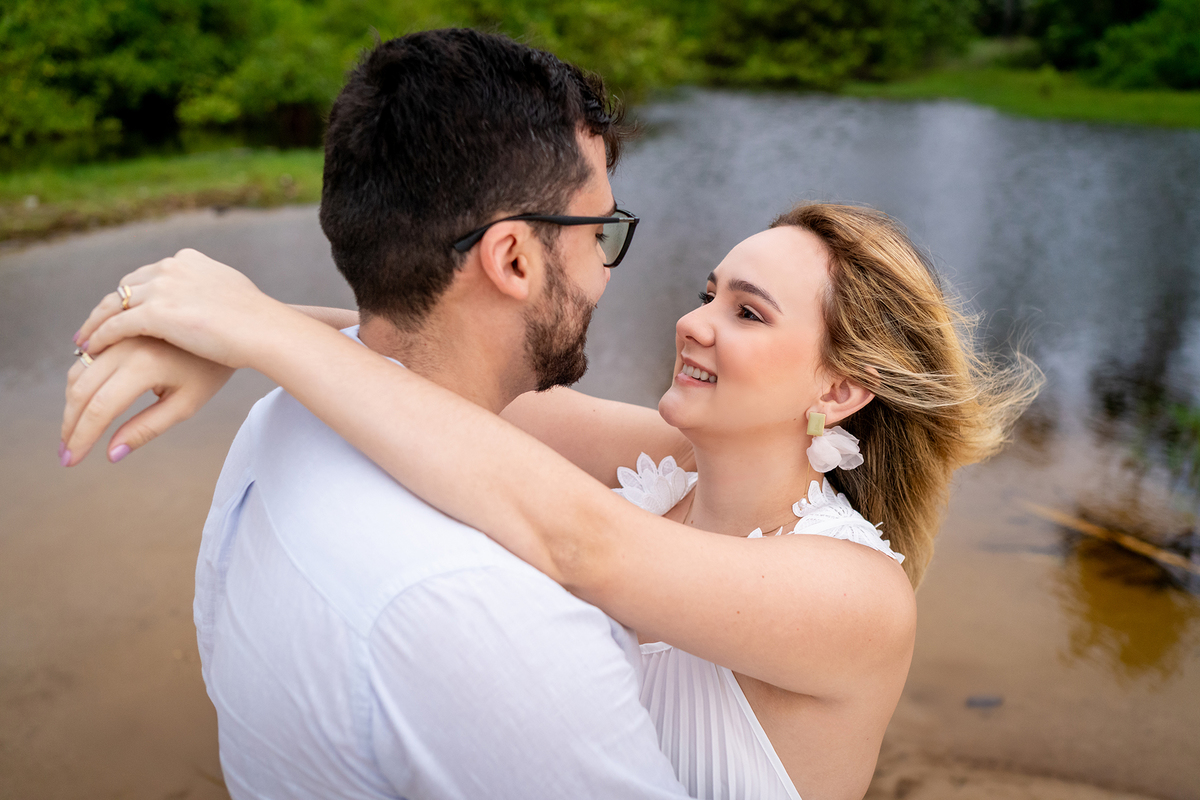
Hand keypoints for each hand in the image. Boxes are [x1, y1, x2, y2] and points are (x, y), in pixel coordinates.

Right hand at [61, 337, 233, 465]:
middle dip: (69, 424)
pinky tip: (82, 401)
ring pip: (78, 371)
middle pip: (81, 390)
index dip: (81, 438)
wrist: (229, 329)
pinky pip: (88, 356)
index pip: (99, 409)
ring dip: (70, 403)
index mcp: (144, 366)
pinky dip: (79, 380)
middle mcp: (126, 346)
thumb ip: (146, 428)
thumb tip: (111, 454)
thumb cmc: (211, 370)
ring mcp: (120, 334)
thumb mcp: (185, 405)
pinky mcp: (120, 328)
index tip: (71, 461)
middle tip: (65, 452)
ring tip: (73, 432)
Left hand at [75, 248, 280, 368]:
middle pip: (126, 286)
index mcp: (189, 261)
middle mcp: (171, 268)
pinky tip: (92, 350)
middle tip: (94, 327)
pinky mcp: (157, 312)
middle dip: (110, 307)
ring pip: (115, 304)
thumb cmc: (258, 321)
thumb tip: (210, 301)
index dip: (133, 295)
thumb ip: (213, 291)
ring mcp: (162, 288)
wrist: (265, 329)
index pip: (149, 275)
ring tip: (84, 341)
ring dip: (96, 323)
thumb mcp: (232, 293)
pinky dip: (101, 337)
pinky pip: (118, 325)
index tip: (122, 310)